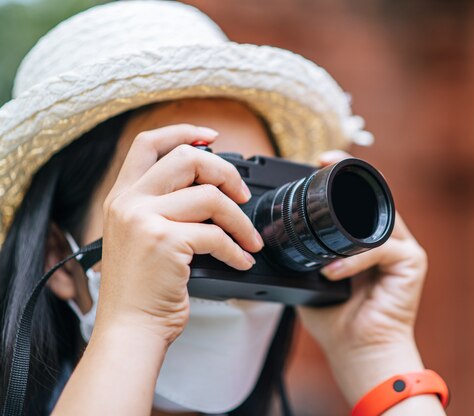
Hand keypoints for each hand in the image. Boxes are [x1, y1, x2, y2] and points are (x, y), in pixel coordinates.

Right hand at [97, 124, 263, 343]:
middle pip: (187, 158)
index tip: (212, 137)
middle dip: (225, 172)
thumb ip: (163, 209)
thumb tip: (211, 188)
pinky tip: (241, 261)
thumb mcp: (141, 238)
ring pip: (210, 196)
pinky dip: (237, 249)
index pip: (148, 143)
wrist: (130, 329)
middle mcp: (129, 203)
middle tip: (242, 196)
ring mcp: (144, 220)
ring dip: (241, 220)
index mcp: (122, 197)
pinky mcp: (165, 241)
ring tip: (249, 240)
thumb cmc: (141, 290)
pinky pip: (216, 234)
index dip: (183, 132)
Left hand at [298, 150, 429, 407]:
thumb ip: (303, 257)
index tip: (321, 160)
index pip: (358, 200)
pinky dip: (353, 261)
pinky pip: (379, 251)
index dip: (343, 177)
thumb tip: (271, 241)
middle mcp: (389, 240)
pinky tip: (332, 273)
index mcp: (367, 241)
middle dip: (351, 176)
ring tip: (325, 214)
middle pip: (373, 196)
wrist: (357, 352)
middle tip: (325, 162)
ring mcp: (404, 249)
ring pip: (378, 217)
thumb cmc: (337, 320)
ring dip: (351, 213)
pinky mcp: (412, 263)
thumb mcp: (312, 280)